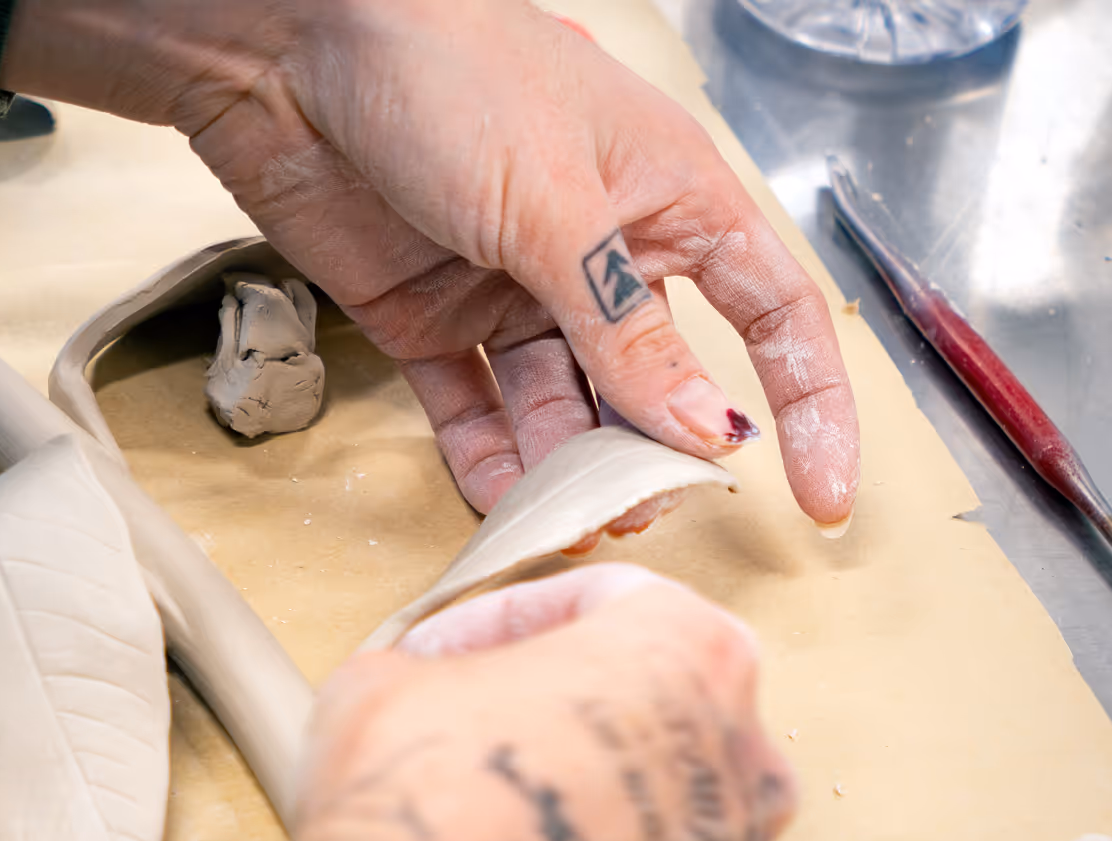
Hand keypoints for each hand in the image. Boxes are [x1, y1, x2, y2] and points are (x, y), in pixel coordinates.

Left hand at [3, 0, 857, 531]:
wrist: (288, 50)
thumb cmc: (445, 68)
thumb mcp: (555, 202)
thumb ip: (626, 324)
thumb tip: (704, 427)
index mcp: (666, 197)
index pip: (770, 314)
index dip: (806, 405)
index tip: (823, 494)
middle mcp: (597, 253)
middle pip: (657, 381)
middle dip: (655, 454)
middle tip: (643, 513)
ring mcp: (512, 292)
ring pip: (562, 409)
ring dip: (570, 470)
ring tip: (572, 519)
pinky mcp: (430, 321)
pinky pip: (476, 412)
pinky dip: (488, 462)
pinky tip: (504, 506)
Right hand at [291, 565, 795, 840]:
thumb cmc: (419, 795)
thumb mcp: (383, 682)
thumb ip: (431, 672)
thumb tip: (417, 694)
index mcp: (688, 656)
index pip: (613, 602)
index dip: (510, 618)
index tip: (445, 652)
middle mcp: (744, 766)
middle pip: (660, 724)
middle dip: (571, 731)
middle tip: (477, 746)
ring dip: (588, 833)